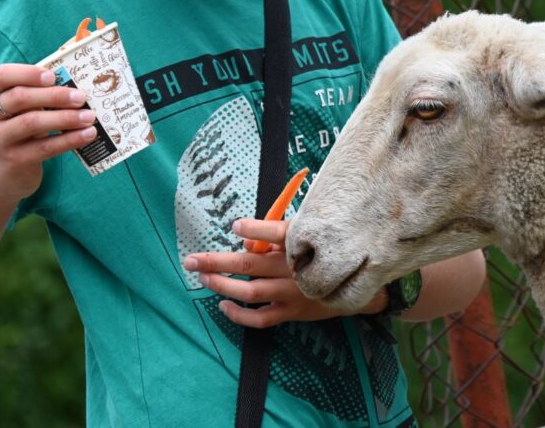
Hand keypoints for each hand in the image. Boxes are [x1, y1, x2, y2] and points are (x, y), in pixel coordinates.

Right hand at [0, 63, 96, 202]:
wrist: (2, 172)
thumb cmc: (19, 130)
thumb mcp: (22, 110)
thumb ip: (40, 94)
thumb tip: (78, 83)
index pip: (2, 76)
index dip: (27, 73)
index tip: (52, 76)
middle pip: (20, 98)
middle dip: (54, 96)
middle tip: (81, 98)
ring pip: (32, 122)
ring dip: (65, 118)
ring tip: (89, 116)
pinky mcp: (14, 159)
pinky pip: (44, 147)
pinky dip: (69, 140)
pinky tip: (87, 134)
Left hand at [184, 219, 385, 327]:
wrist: (353, 288)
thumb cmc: (323, 254)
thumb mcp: (306, 237)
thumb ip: (276, 237)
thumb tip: (245, 243)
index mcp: (299, 245)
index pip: (276, 232)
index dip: (254, 229)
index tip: (234, 226)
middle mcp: (293, 269)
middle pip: (249, 264)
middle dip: (216, 262)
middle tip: (191, 260)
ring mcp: (291, 293)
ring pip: (250, 292)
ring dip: (222, 285)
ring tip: (203, 277)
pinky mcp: (291, 313)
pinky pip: (260, 318)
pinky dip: (239, 314)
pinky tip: (224, 305)